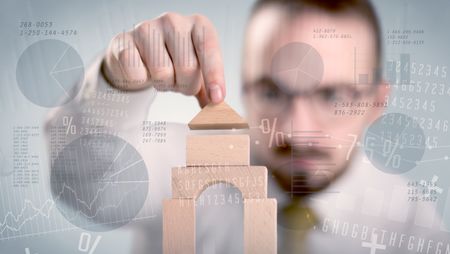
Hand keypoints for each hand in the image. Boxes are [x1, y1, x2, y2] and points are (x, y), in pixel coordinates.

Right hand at [102, 12, 225, 106]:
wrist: (136, 54)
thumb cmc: (174, 62)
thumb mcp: (198, 71)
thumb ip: (211, 89)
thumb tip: (222, 113)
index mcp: (199, 25)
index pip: (210, 50)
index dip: (214, 76)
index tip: (216, 99)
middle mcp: (174, 21)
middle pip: (187, 68)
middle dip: (185, 85)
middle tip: (178, 81)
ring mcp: (147, 28)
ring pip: (163, 73)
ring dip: (164, 84)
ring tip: (161, 75)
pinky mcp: (123, 41)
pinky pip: (138, 74)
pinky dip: (141, 81)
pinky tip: (142, 72)